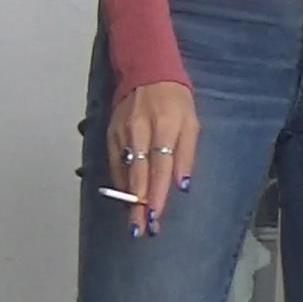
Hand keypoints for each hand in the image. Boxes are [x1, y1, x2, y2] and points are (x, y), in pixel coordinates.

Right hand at [108, 82, 199, 239]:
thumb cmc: (175, 100)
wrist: (147, 72)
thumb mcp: (191, 123)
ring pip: (124, 171)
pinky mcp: (111, 133)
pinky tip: (126, 197)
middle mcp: (140, 130)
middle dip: (139, 204)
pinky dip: (120, 182)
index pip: (160, 167)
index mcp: (165, 126)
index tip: (156, 216)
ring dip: (128, 198)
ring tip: (133, 221)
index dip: (157, 194)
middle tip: (140, 229)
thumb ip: (187, 154)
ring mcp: (122, 132)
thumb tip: (182, 184)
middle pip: (139, 174)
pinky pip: (115, 163)